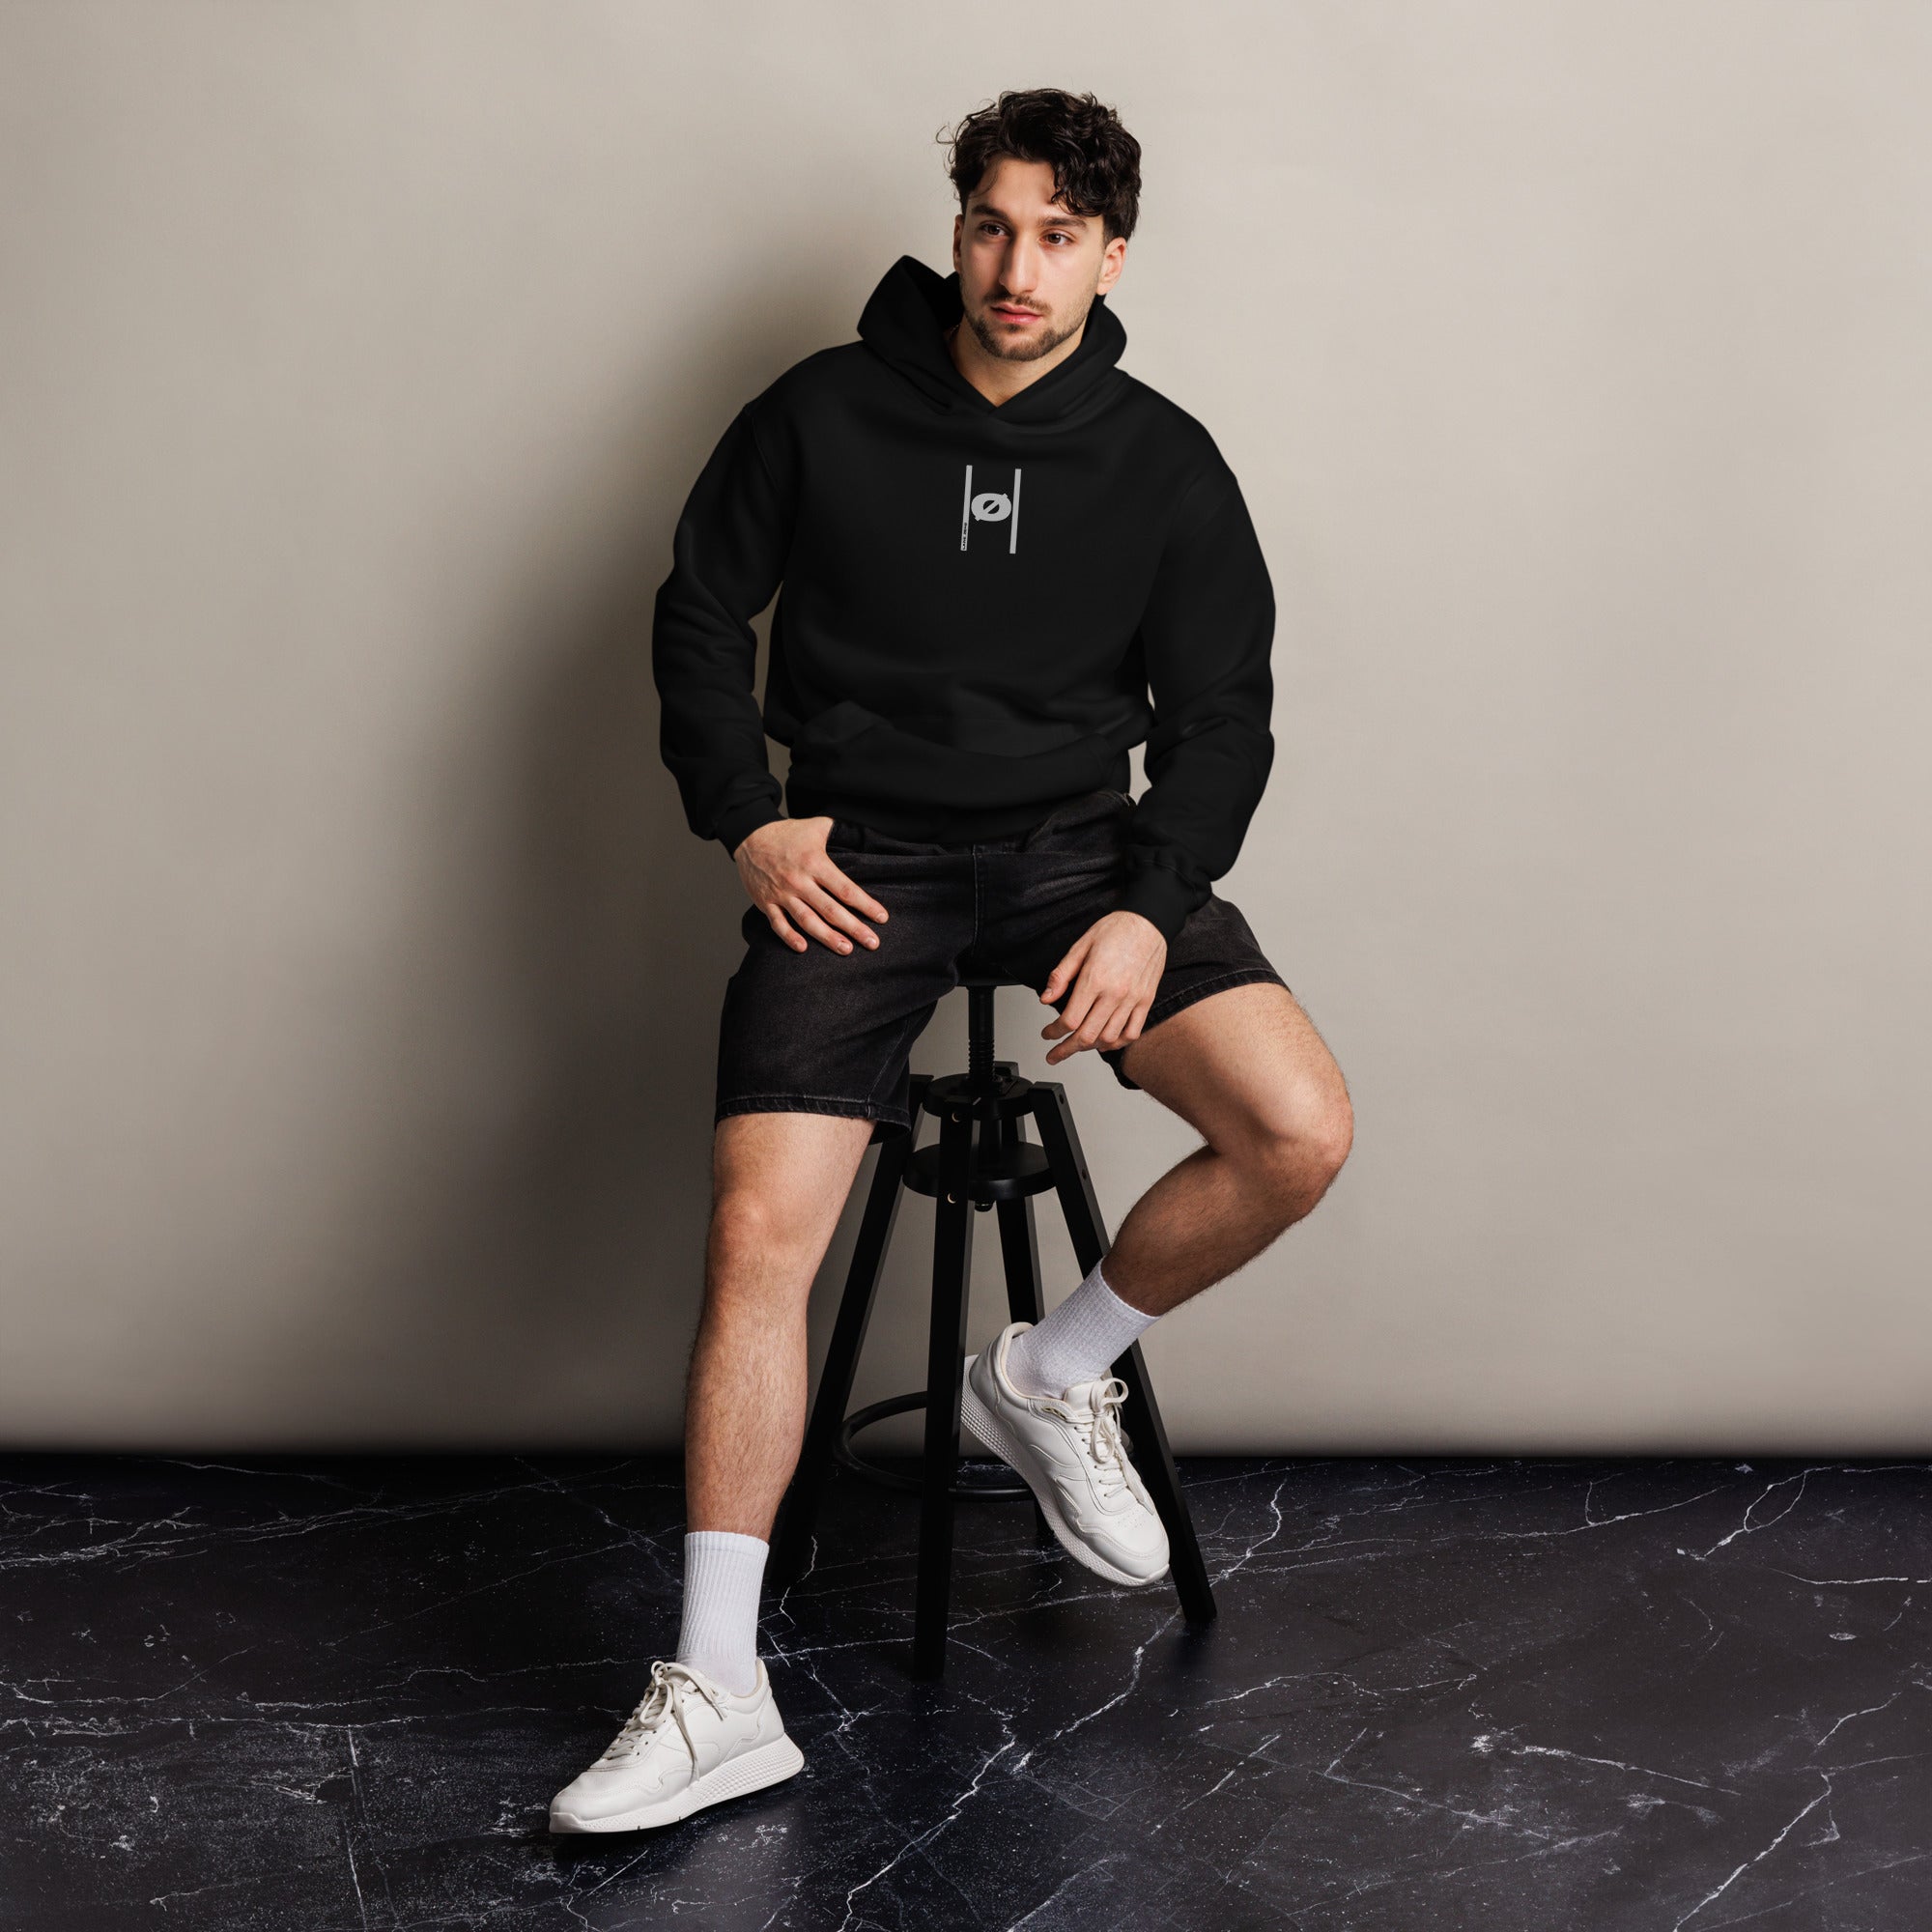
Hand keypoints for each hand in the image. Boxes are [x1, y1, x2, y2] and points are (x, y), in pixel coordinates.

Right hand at [734, 817, 889, 955]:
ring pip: (807, 921)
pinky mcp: (766, 903)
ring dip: (827, 937)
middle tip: (872, 943)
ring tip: (846, 949)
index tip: (881, 917)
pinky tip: (803, 948)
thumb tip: (865, 837)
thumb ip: (840, 832)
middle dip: (854, 928)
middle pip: (831, 910)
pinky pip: (778, 924)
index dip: (865, 905)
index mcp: (815, 863)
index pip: (845, 889)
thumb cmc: (788, 833)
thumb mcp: (817, 826)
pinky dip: (789, 937)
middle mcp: (799, 881)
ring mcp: (782, 894)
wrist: (750, 835)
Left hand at [1038, 910, 1165, 1064]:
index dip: (1054, 1032)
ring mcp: (1133, 999)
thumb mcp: (1080, 946)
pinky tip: (1106, 1040)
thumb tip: (1046, 998)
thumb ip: (1061, 975)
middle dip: (1067, 1049)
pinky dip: (1117, 1043)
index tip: (1048, 1033)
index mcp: (1095, 979)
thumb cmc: (1115, 930)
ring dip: (1090, 1047)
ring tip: (1078, 1045)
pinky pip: (1132, 1032)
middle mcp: (1115, 993)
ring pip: (1109, 1038)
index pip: (1070, 1019)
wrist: (1148, 922)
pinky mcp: (1146, 1001)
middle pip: (1087, 1036)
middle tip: (1055, 1054)